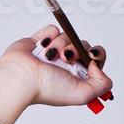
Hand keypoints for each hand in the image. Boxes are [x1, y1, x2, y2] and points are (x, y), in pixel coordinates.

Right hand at [0, 26, 115, 123]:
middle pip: (83, 45)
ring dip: (60, 45)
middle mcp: (66, 65)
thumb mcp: (83, 95)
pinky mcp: (41, 40)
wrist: (22, 77)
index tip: (89, 58)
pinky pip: (53, 28)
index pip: (95, 60)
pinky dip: (48, 36)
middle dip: (76, 50)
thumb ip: (102, 84)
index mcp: (77, 77)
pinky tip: (42, 47)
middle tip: (67, 58)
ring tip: (49, 56)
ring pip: (68, 36)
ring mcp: (53, 52)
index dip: (96, 56)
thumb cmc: (47, 88)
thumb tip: (98, 67)